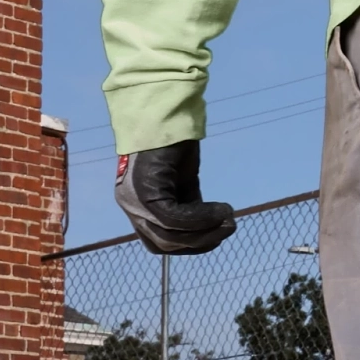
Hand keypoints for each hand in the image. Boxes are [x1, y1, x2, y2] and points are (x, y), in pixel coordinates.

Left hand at [114, 143, 237, 255]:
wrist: (163, 113)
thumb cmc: (173, 144)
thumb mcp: (182, 181)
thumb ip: (188, 205)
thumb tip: (208, 225)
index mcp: (136, 207)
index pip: (158, 243)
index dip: (188, 246)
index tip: (215, 238)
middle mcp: (129, 206)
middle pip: (164, 243)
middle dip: (200, 242)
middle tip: (228, 229)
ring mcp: (134, 200)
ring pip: (169, 234)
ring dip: (205, 231)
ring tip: (229, 221)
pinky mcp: (145, 189)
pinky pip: (175, 217)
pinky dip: (202, 217)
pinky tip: (222, 210)